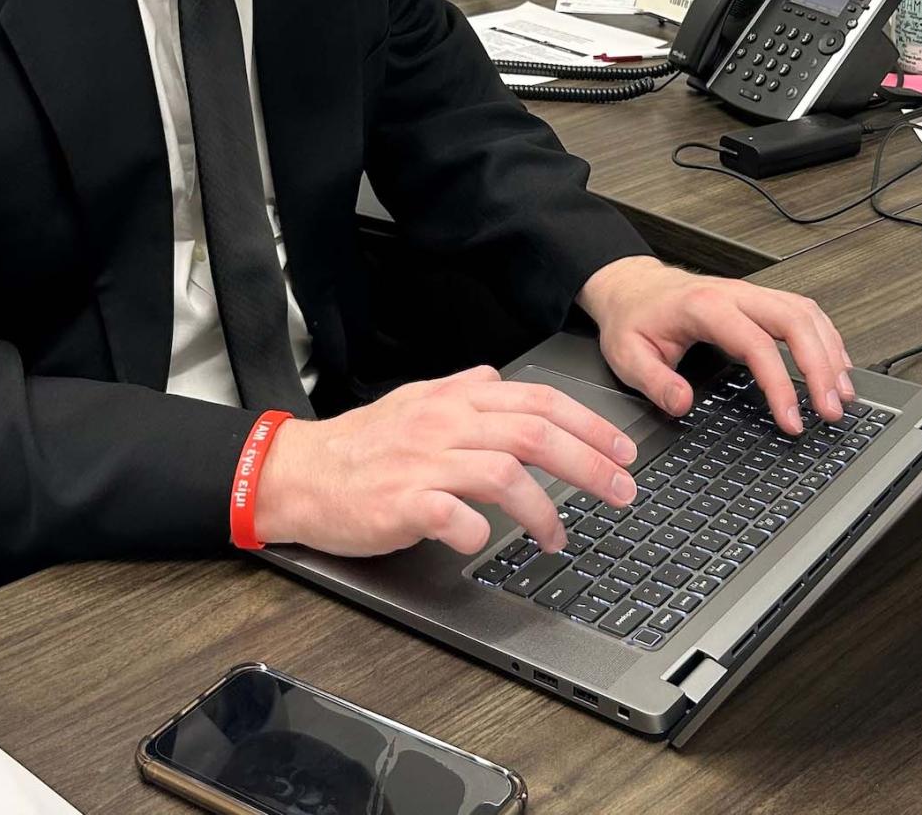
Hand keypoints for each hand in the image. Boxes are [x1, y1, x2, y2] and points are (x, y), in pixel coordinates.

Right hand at [251, 365, 639, 556]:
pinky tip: (487, 542)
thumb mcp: (414, 400)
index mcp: (455, 399)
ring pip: (506, 475)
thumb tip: (496, 378)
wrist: (299, 473)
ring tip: (558, 537)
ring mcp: (425, 462)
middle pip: (536, 435)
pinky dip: (480, 532)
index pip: (538, 402)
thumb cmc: (359, 444)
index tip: (622, 452)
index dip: (589, 425)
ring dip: (544, 511)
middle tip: (622, 492)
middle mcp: (446, 423)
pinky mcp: (404, 503)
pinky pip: (457, 517)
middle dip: (590, 464)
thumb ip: (459, 388)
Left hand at [576, 255, 853, 434]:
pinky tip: (835, 364)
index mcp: (704, 308)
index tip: (792, 419)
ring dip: (830, 352)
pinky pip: (802, 311)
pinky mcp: (757, 300)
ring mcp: (749, 294)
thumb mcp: (627, 355)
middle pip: (795, 321)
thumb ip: (654, 381)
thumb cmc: (633, 319)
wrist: (631, 287)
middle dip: (821, 367)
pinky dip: (825, 337)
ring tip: (843, 395)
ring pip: (805, 313)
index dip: (780, 383)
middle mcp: (734, 295)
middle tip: (831, 410)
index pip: (757, 344)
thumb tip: (682, 404)